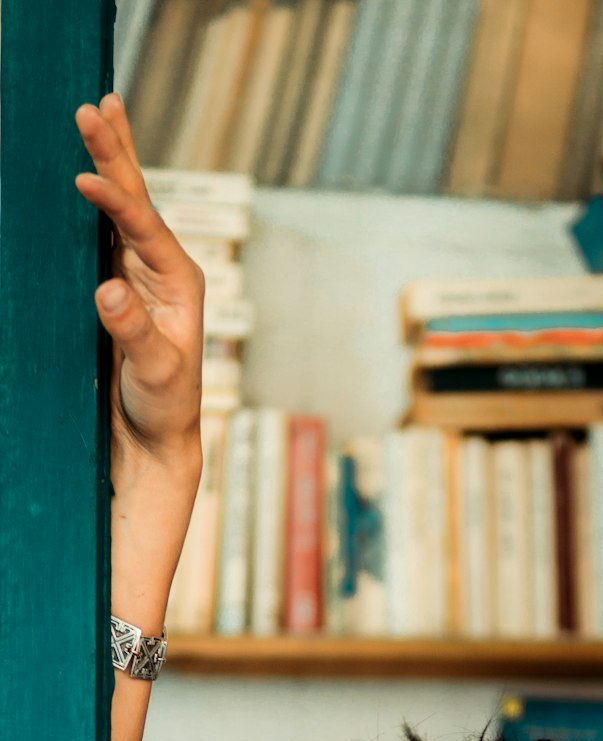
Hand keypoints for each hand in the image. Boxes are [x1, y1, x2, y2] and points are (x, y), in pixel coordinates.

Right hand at [74, 94, 203, 483]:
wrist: (156, 435)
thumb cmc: (164, 407)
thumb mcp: (155, 375)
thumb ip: (135, 334)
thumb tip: (108, 290)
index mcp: (180, 281)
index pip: (144, 228)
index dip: (115, 201)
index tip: (84, 179)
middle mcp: (163, 267)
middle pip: (138, 197)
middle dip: (114, 151)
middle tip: (93, 104)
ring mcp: (140, 272)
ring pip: (123, 202)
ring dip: (109, 156)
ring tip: (97, 108)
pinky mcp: (118, 283)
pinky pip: (105, 226)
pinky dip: (96, 191)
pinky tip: (84, 164)